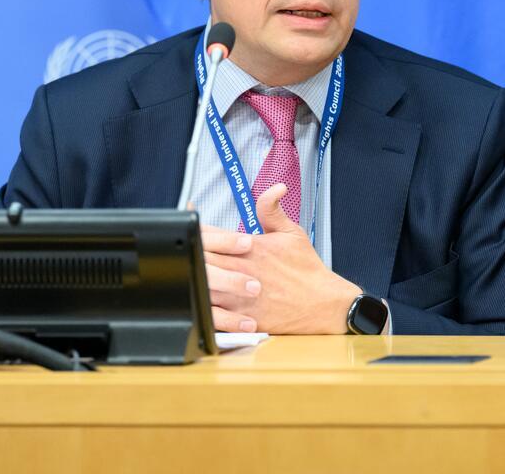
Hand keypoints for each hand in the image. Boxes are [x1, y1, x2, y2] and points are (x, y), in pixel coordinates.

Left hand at [200, 184, 360, 333]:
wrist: (323, 303)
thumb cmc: (307, 269)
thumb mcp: (292, 232)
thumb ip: (273, 209)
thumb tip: (275, 187)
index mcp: (251, 247)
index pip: (210, 234)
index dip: (194, 227)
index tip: (187, 223)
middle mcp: (242, 270)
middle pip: (200, 257)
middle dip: (189, 250)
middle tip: (182, 248)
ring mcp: (240, 295)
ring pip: (202, 283)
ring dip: (192, 276)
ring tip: (185, 272)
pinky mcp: (241, 318)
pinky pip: (211, 312)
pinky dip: (200, 303)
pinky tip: (197, 298)